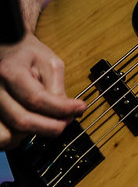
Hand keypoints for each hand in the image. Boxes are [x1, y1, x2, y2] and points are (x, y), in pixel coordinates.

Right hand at [0, 32, 85, 149]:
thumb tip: (66, 113)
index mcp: (10, 72)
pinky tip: (31, 127)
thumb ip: (57, 88)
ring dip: (31, 135)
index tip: (80, 108)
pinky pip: (1, 136)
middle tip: (66, 123)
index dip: (62, 109)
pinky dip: (16, 137)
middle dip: (50, 127)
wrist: (7, 49)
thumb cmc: (29, 55)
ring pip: (6, 135)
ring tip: (47, 124)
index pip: (36, 99)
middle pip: (21, 120)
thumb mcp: (50, 63)